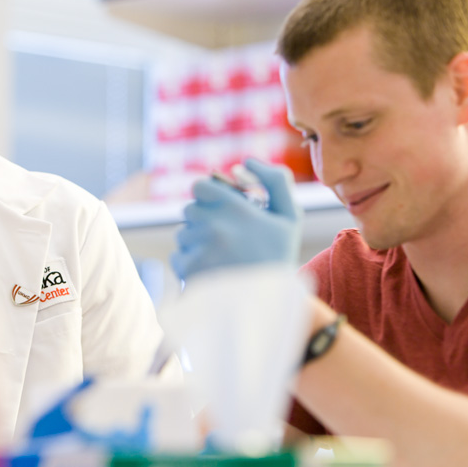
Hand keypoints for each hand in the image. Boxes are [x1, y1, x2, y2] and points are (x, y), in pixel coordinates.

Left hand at [171, 160, 302, 279]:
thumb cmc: (278, 258)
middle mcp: (212, 224)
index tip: (220, 208)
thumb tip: (247, 160)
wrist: (268, 306)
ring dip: (195, 242)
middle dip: (203, 219)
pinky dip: (190, 263)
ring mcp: (197, 248)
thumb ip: (276, 181)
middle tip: (224, 235)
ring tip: (220, 257)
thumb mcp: (289, 217)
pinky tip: (212, 272)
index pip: (200, 186)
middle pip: (190, 210)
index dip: (208, 195)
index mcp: (234, 207)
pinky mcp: (187, 270)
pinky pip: (178, 257)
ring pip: (182, 234)